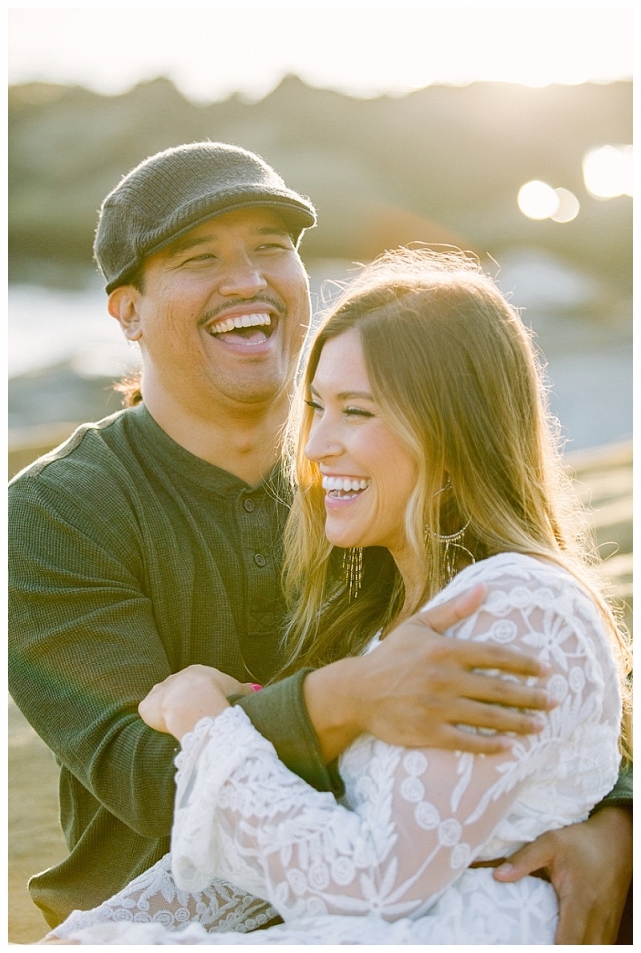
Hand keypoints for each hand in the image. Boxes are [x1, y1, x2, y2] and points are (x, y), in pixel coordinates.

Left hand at [139, 665, 251, 739]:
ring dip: (170, 713)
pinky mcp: (148, 706)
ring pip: (164, 703)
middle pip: (180, 693)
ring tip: (181, 727)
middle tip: (196, 721)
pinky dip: (157, 722)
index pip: (198, 685)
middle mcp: (176, 678)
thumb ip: (243, 690)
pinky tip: (166, 731)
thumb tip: (255, 689)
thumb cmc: (217, 694)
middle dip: (186, 705)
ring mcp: (160, 691)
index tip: (207, 711)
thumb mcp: (236, 689)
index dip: (203, 699)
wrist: (193, 702)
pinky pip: (150, 714)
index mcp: (196, 672)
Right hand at [305, 583, 555, 760]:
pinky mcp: (428, 733)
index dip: (524, 664)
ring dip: (518, 723)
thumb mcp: (419, 625)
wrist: (356, 692)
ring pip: (487, 717)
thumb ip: (453, 610)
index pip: (494, 656)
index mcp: (445, 650)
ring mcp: (437, 708)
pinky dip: (490, 745)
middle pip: (497, 689)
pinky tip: (509, 747)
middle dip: (530, 697)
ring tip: (540, 726)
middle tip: (555, 701)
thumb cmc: (390, 656)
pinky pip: (466, 741)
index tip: (546, 670)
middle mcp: (444, 679)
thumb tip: (483, 588)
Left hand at [492, 805, 632, 942]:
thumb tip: (498, 876)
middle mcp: (597, 917)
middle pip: (583, 950)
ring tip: (552, 941)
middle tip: (539, 943)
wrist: (617, 838)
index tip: (535, 945)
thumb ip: (524, 860)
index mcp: (581, 901)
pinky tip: (571, 940)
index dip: (555, 949)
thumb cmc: (582, 841)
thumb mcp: (551, 842)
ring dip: (576, 948)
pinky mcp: (612, 921)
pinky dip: (587, 945)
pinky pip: (601, 943)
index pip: (570, 941)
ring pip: (596, 948)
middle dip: (563, 950)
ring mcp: (608, 921)